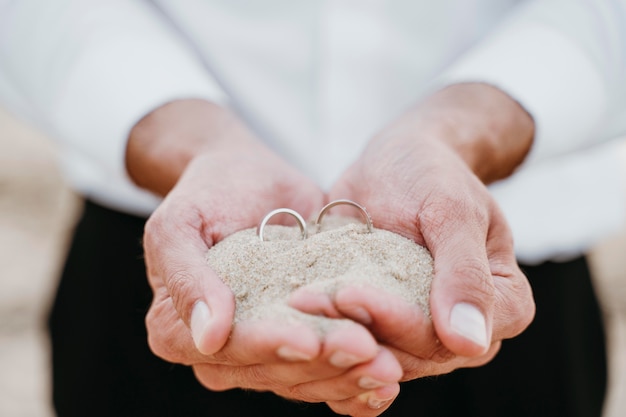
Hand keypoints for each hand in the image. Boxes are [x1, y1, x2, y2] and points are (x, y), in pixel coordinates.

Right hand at [128, 99, 402, 415]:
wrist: (245, 177)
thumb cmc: (207, 193)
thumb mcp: (179, 223)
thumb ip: (185, 277)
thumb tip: (207, 335)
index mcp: (178, 329)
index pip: (227, 349)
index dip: (268, 347)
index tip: (307, 340)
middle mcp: (220, 350)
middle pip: (273, 371)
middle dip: (322, 364)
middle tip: (366, 350)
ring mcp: (263, 348)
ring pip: (306, 378)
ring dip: (348, 377)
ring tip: (388, 366)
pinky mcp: (300, 338)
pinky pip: (326, 371)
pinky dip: (357, 382)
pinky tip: (388, 382)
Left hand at [291, 83, 535, 381]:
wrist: (400, 160)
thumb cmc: (432, 173)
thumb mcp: (451, 209)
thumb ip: (464, 272)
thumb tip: (469, 342)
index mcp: (502, 307)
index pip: (448, 337)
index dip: (399, 323)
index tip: (351, 293)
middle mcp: (463, 330)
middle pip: (411, 354)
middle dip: (356, 330)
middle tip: (306, 300)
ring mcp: (422, 330)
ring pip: (378, 351)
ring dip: (333, 333)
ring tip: (295, 302)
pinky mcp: (384, 323)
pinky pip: (356, 338)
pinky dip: (325, 329)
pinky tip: (294, 312)